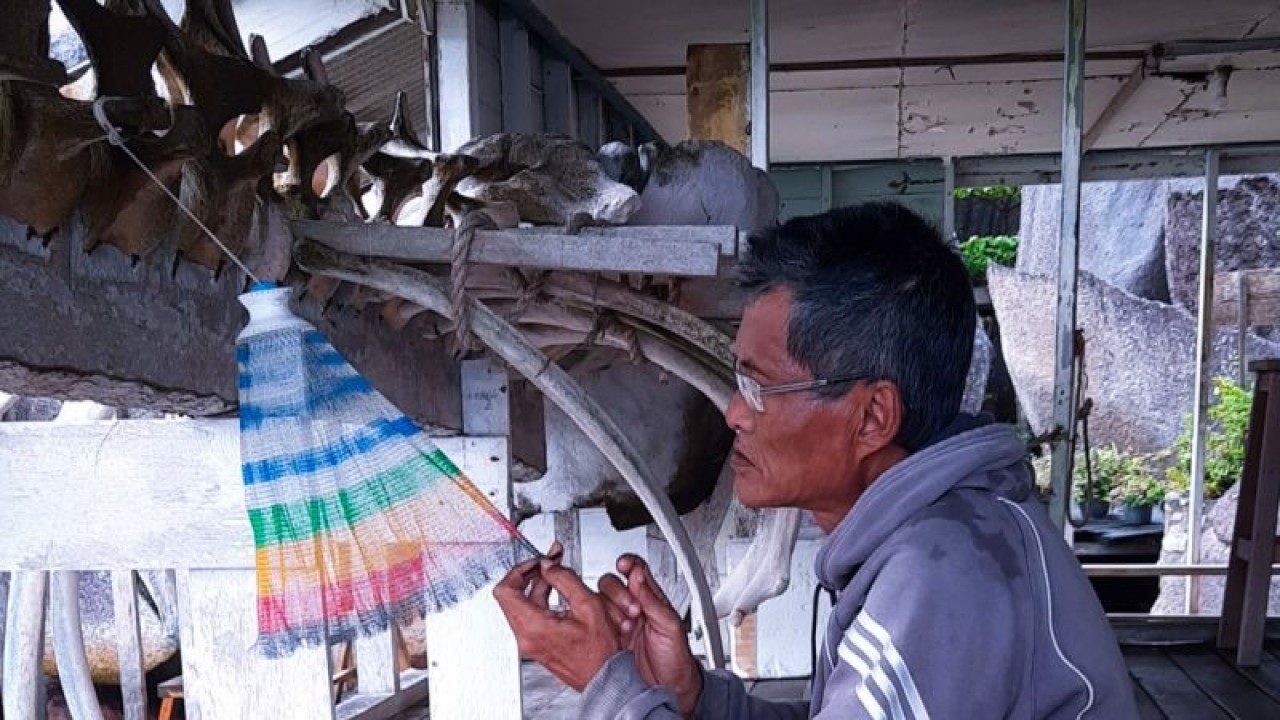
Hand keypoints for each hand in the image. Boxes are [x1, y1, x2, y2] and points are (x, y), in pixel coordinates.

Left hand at [493, 544, 621, 691]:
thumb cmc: (600, 652)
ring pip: (522, 605)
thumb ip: (565, 579)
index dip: (519, 570)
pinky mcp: (536, 645)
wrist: (604, 678)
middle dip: (531, 574)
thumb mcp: (588, 605)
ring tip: (559, 574)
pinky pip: (531, 616)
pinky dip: (542, 600)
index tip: (536, 562)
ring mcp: (529, 643)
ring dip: (538, 586)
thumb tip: (548, 565)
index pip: (505, 590)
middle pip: (512, 596)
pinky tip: (560, 593)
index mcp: (533, 626)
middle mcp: (526, 637)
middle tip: (549, 563)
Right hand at [598, 554, 703, 715]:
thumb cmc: (675, 659)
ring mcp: (617, 623)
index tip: (623, 565)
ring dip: (609, 611)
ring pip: (599, 602)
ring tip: (624, 627)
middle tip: (631, 610)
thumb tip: (639, 577)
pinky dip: (596, 625)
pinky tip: (608, 634)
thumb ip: (654, 601)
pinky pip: (593, 624)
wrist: (668, 689)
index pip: (636, 571)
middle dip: (617, 592)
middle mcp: (632, 608)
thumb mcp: (670, 627)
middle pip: (611, 583)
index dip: (628, 564)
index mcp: (651, 599)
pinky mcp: (606, 639)